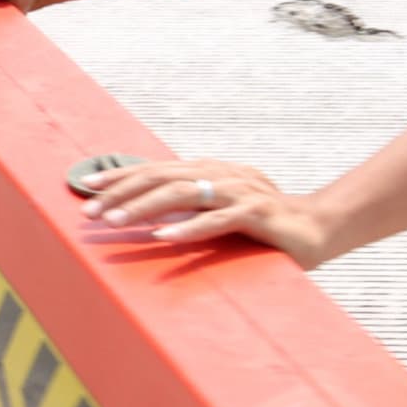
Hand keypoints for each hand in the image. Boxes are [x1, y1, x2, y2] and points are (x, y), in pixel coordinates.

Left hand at [80, 158, 332, 265]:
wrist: (319, 227)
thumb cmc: (263, 225)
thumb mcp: (220, 211)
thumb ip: (191, 207)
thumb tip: (147, 215)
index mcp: (209, 171)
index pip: (157, 169)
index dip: (122, 176)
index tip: (87, 187)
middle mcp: (221, 175)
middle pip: (163, 176)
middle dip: (124, 192)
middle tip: (91, 211)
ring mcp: (239, 192)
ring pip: (184, 194)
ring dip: (146, 207)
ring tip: (117, 222)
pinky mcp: (257, 214)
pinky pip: (218, 221)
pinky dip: (189, 228)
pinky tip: (164, 237)